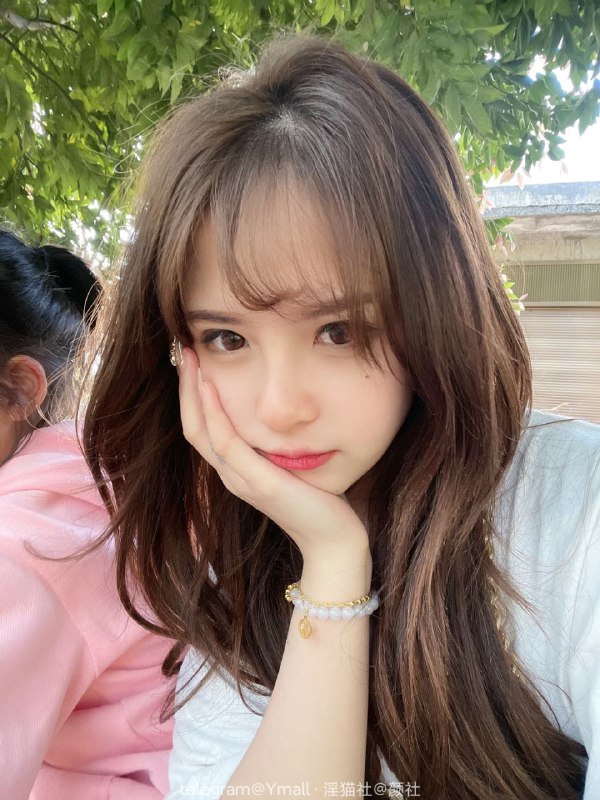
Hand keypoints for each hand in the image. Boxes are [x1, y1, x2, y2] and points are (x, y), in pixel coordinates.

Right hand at [177, 347, 370, 575]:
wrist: (334, 539)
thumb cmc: (318, 498)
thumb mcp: (289, 462)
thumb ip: (275, 441)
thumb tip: (277, 407)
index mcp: (235, 470)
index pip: (200, 428)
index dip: (191, 394)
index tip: (193, 359)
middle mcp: (230, 475)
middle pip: (192, 426)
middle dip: (185, 386)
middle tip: (182, 349)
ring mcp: (240, 481)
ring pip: (200, 431)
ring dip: (192, 392)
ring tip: (190, 358)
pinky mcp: (259, 484)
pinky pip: (227, 443)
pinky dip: (214, 413)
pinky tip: (210, 386)